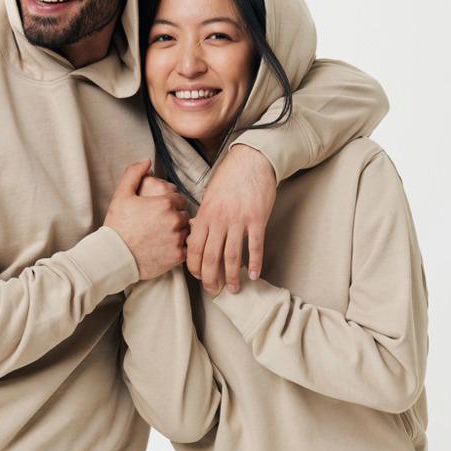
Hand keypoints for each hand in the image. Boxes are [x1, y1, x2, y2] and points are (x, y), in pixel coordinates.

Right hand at [104, 160, 189, 278]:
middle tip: (158, 225)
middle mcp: (175, 220)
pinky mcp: (178, 256)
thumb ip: (134, 173)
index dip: (169, 204)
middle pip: (184, 214)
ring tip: (160, 237)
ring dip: (177, 232)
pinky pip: (186, 248)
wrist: (114, 257)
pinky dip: (178, 248)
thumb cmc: (117, 225)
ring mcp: (178, 239)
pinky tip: (163, 248)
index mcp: (165, 203)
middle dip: (175, 217)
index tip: (158, 211)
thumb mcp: (122, 195)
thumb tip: (147, 160)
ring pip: (186, 231)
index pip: (179, 199)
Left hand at [187, 145, 276, 293]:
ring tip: (233, 288)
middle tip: (213, 291)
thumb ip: (203, 218)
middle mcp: (218, 220)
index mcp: (204, 215)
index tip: (199, 277)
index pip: (193, 248)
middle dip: (210, 278)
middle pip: (210, 257)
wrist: (251, 160)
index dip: (194, 267)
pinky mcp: (257, 219)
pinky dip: (255, 263)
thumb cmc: (228, 178)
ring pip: (232, 256)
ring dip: (232, 276)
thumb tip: (197, 236)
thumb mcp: (208, 197)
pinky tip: (255, 275)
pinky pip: (255, 246)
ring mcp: (238, 220)